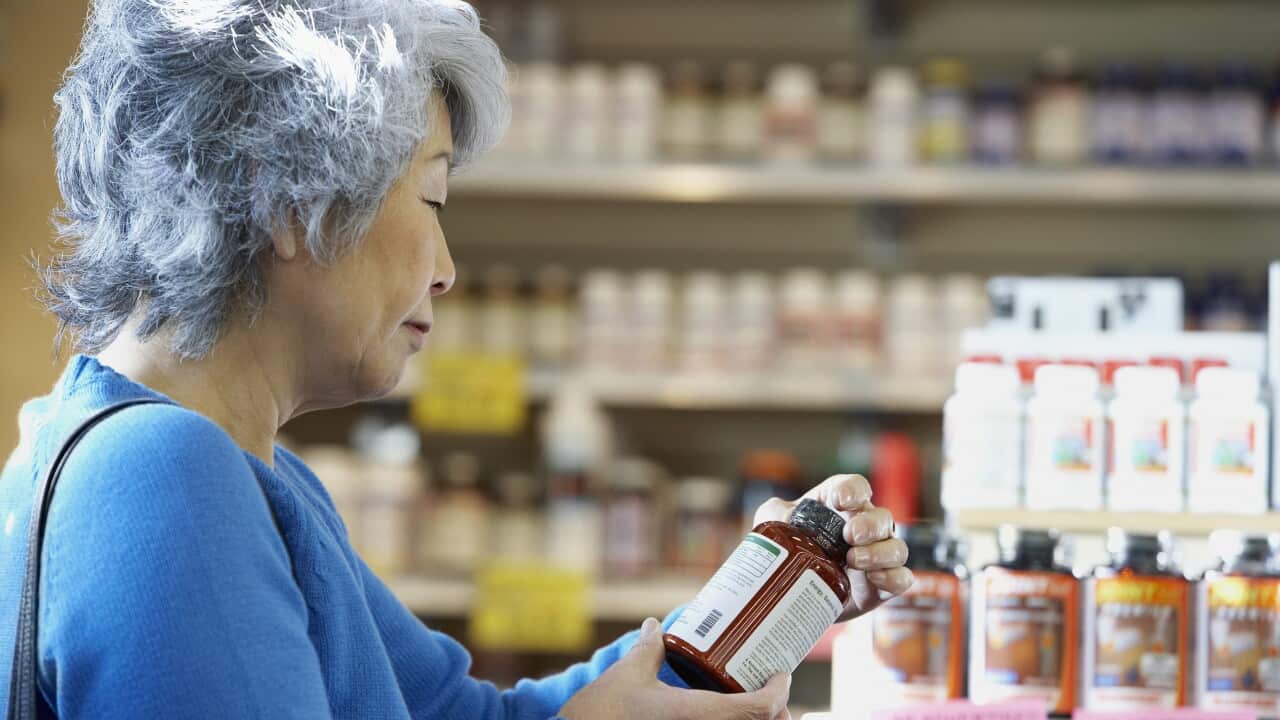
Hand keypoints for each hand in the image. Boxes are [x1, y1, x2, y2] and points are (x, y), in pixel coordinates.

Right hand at [558, 617, 791, 719]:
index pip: (760, 708)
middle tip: (769, 690)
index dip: (780, 691)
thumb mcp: (626, 675)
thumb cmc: (599, 716)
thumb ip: (648, 649)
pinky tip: (724, 719)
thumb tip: (653, 625)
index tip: (781, 674)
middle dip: (776, 714)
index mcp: (699, 716)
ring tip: (750, 707)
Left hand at [753, 474, 911, 621]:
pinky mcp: (881, 586)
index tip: (841, 500)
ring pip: (897, 548)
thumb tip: (780, 514)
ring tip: (854, 559)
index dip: (853, 490)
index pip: (855, 487)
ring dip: (880, 553)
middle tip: (850, 535)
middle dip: (869, 524)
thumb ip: (775, 513)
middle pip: (881, 518)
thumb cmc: (789, 550)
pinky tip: (874, 578)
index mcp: (840, 507)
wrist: (792, 595)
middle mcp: (865, 528)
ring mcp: (876, 557)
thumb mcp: (774, 525)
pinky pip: (902, 578)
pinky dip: (893, 577)